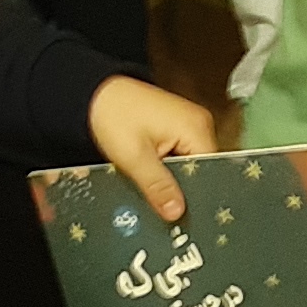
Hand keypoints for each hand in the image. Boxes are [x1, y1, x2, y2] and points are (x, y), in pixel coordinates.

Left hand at [90, 76, 214, 219]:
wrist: (95, 93)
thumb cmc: (113, 113)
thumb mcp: (134, 157)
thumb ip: (158, 186)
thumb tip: (177, 212)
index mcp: (197, 128)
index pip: (211, 173)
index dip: (195, 195)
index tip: (180, 213)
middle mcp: (199, 125)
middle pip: (202, 170)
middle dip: (181, 188)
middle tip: (162, 205)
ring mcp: (188, 125)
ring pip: (189, 166)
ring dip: (171, 179)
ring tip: (152, 185)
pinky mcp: (176, 129)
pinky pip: (179, 157)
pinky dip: (166, 169)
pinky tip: (151, 174)